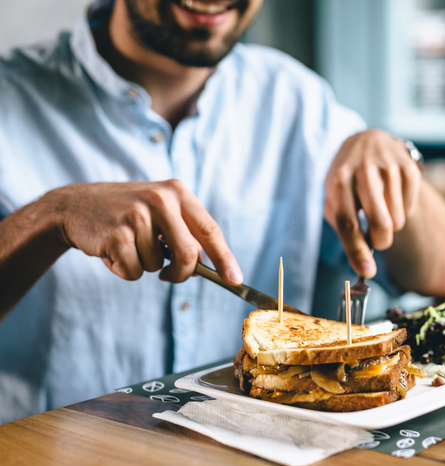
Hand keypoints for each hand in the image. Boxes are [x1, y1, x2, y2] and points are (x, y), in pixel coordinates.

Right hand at [46, 180, 241, 283]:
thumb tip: (211, 267)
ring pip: (158, 266)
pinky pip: (134, 271)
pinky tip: (112, 251)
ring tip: (127, 245)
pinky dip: (124, 270)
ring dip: (144, 265)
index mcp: (178, 192)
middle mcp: (161, 199)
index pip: (210, 230)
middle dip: (182, 273)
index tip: (236, 280)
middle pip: (189, 254)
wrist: (74, 206)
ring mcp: (138, 215)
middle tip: (169, 275)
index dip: (225, 258)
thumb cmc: (126, 214)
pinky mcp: (117, 233)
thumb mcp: (160, 212)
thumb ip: (185, 233)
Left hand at [324, 129, 421, 276]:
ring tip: (381, 208)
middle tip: (378, 241)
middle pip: (379, 223)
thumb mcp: (335, 199)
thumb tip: (365, 267)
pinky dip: (403, 211)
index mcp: (338, 181)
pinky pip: (411, 208)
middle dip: (381, 242)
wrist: (366, 141)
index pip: (348, 223)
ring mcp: (388, 167)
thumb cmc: (347, 180)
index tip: (367, 272)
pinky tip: (393, 197)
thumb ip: (345, 231)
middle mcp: (363, 171)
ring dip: (391, 225)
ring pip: (397, 220)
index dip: (357, 251)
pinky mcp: (408, 167)